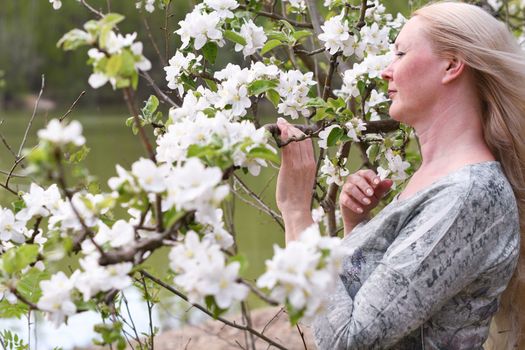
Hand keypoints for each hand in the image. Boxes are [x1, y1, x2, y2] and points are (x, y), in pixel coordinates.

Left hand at [275, 118, 315, 241]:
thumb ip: (299, 169)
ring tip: (280, 122)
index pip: (307, 143)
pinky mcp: (289, 167)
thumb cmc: (297, 198)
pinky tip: (279, 130)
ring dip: (286, 129)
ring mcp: (299, 164)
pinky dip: (283, 137)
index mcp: (312, 165)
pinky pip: (287, 148)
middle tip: (283, 121)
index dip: (299, 132)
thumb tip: (292, 163)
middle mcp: (307, 162)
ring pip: (294, 141)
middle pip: (301, 139)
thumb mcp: (302, 180)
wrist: (297, 210)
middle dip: (292, 128)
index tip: (291, 126)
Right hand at [339, 169, 392, 233]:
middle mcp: (353, 179)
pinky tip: (360, 210)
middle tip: (371, 194)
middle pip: (357, 179)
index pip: (367, 172)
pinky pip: (346, 199)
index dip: (372, 177)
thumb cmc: (369, 199)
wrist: (360, 212)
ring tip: (367, 202)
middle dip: (364, 186)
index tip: (377, 182)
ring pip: (350, 188)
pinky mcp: (342, 198)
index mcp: (363, 175)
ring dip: (359, 195)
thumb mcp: (377, 194)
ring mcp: (346, 188)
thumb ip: (382, 188)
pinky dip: (353, 205)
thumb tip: (390, 181)